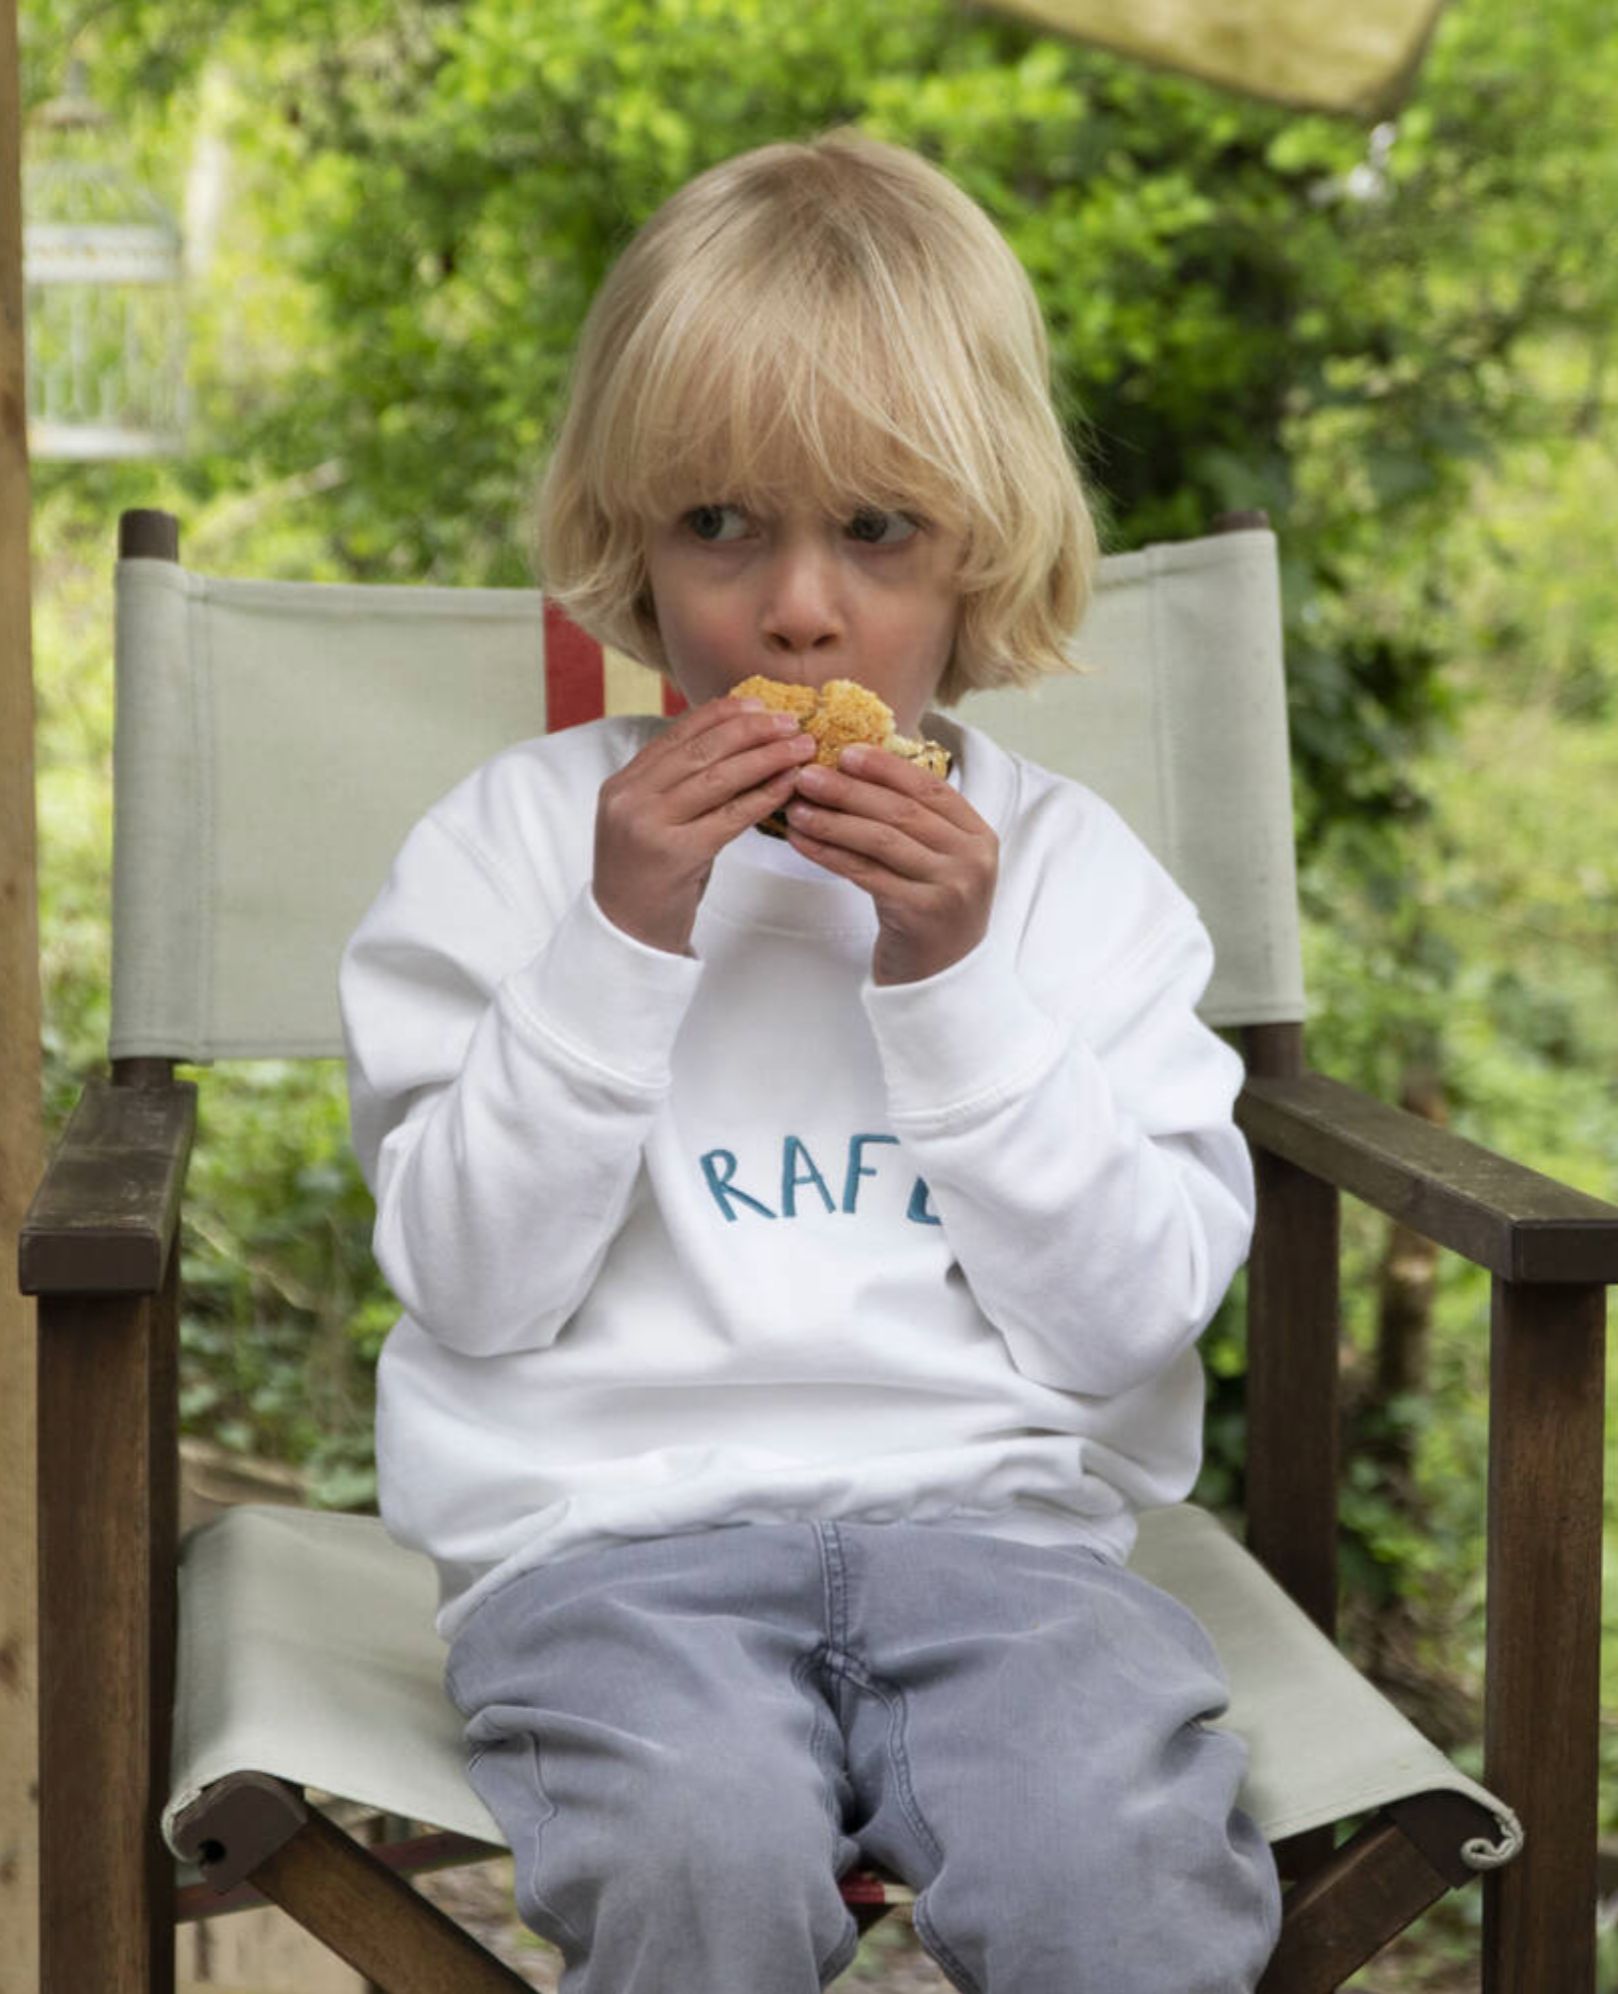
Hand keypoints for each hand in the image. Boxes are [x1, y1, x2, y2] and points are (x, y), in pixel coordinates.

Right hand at [593, 697, 816, 954]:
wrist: (626, 935)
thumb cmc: (650, 877)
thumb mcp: (653, 822)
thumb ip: (677, 786)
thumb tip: (735, 746)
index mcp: (623, 784)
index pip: (677, 734)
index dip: (721, 714)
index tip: (759, 704)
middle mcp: (631, 798)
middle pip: (701, 749)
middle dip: (751, 730)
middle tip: (792, 722)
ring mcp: (650, 826)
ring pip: (718, 777)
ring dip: (766, 757)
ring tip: (801, 747)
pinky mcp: (677, 855)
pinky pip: (731, 816)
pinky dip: (765, 795)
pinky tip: (789, 784)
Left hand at [784, 747, 997, 984]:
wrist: (942, 981)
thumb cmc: (930, 913)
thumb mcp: (937, 863)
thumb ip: (915, 825)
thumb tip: (855, 774)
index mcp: (979, 835)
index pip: (930, 788)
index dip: (886, 767)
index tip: (846, 752)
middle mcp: (971, 858)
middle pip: (902, 811)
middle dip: (849, 789)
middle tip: (807, 775)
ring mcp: (950, 886)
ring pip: (881, 840)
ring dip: (832, 820)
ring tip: (796, 807)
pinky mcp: (921, 913)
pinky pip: (866, 873)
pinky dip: (830, 854)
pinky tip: (803, 842)